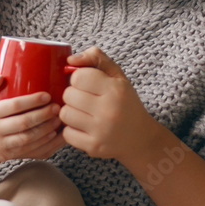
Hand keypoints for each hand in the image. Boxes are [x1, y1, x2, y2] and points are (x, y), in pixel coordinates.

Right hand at [0, 75, 64, 190]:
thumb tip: (1, 77)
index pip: (13, 106)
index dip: (32, 101)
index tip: (47, 96)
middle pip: (24, 123)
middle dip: (43, 115)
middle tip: (57, 107)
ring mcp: (1, 145)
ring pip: (28, 139)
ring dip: (46, 130)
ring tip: (58, 120)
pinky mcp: (8, 156)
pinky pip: (29, 151)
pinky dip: (43, 144)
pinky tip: (53, 136)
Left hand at [59, 47, 159, 162]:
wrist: (140, 138)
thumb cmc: (125, 103)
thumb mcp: (117, 76)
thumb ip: (96, 58)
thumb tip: (70, 59)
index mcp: (116, 90)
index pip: (78, 77)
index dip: (78, 79)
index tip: (87, 84)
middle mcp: (109, 111)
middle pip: (68, 95)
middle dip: (73, 95)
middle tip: (85, 100)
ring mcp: (101, 131)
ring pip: (64, 114)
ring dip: (70, 112)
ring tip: (83, 113)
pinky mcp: (94, 147)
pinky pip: (66, 133)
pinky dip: (71, 130)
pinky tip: (84, 127)